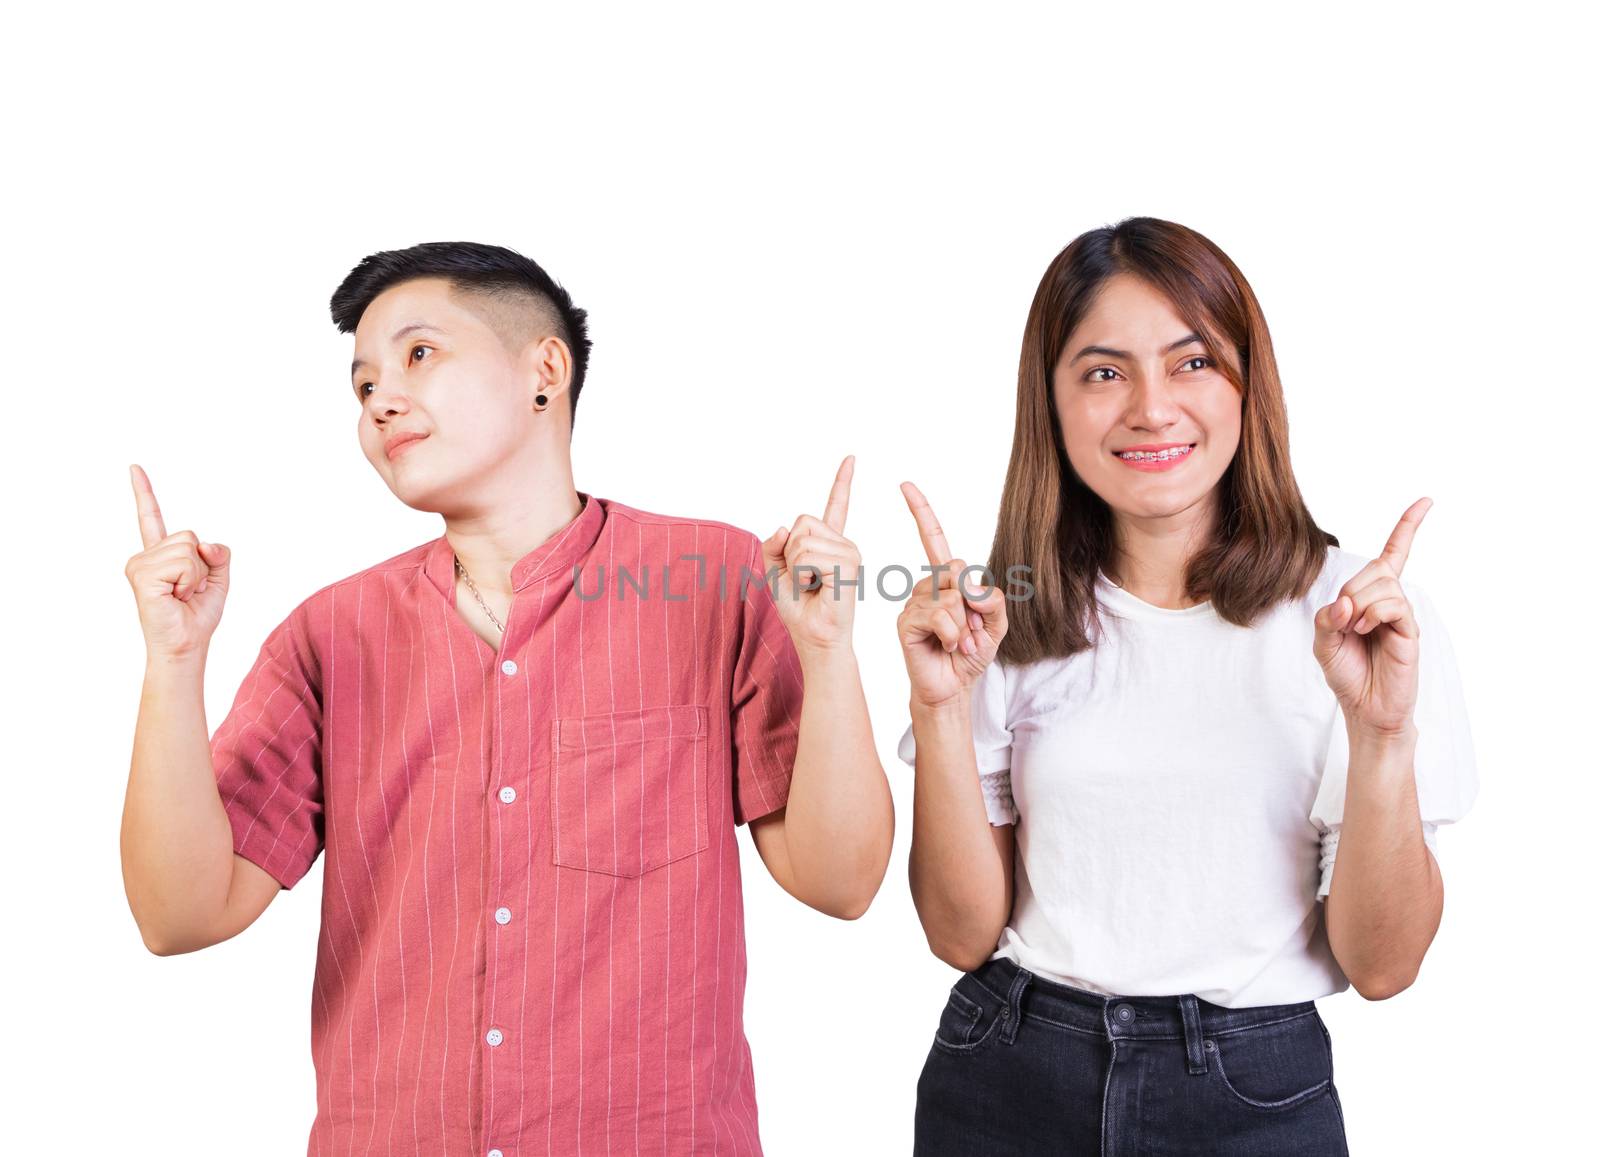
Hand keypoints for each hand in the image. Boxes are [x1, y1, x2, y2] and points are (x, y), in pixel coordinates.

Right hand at [124, 464, 230, 659]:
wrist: (187, 644)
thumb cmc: (197, 615)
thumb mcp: (218, 578)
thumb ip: (218, 553)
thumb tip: (204, 544)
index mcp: (160, 555)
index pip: (151, 517)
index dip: (143, 492)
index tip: (134, 467)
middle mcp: (145, 556)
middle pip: (190, 535)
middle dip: (202, 564)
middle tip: (189, 590)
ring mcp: (140, 564)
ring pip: (189, 547)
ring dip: (197, 574)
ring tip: (182, 594)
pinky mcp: (141, 575)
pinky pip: (184, 562)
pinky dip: (190, 580)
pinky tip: (176, 596)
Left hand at [758, 455, 862, 654]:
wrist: (813, 636)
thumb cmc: (797, 609)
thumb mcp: (773, 571)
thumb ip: (772, 545)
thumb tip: (785, 528)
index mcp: (828, 543)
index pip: (836, 505)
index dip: (842, 482)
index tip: (851, 458)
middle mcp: (843, 543)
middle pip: (803, 522)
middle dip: (790, 551)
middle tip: (804, 579)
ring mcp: (849, 552)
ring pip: (802, 540)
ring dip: (795, 566)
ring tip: (811, 585)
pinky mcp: (849, 564)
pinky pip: (808, 556)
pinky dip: (803, 574)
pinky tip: (818, 588)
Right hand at [896, 481, 1006, 710]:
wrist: (953, 687)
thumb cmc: (970, 655)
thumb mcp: (996, 625)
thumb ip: (992, 600)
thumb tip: (968, 586)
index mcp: (946, 581)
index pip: (933, 540)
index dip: (921, 512)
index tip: (905, 484)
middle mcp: (927, 586)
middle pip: (956, 570)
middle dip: (973, 604)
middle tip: (970, 630)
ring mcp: (913, 603)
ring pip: (951, 598)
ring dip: (965, 627)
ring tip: (958, 644)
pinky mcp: (907, 622)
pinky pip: (940, 616)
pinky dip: (953, 635)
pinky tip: (948, 647)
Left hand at [1312, 497, 1431, 736]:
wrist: (1365, 709)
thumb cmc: (1347, 674)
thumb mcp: (1323, 644)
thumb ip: (1328, 618)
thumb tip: (1347, 602)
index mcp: (1369, 598)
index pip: (1392, 555)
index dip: (1407, 528)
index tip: (1426, 501)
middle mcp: (1390, 602)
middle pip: (1375, 570)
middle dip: (1353, 591)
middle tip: (1347, 622)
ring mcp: (1402, 616)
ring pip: (1383, 585)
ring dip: (1361, 605)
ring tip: (1357, 631)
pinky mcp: (1410, 631)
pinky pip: (1394, 605)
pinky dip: (1373, 613)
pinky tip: (1366, 630)